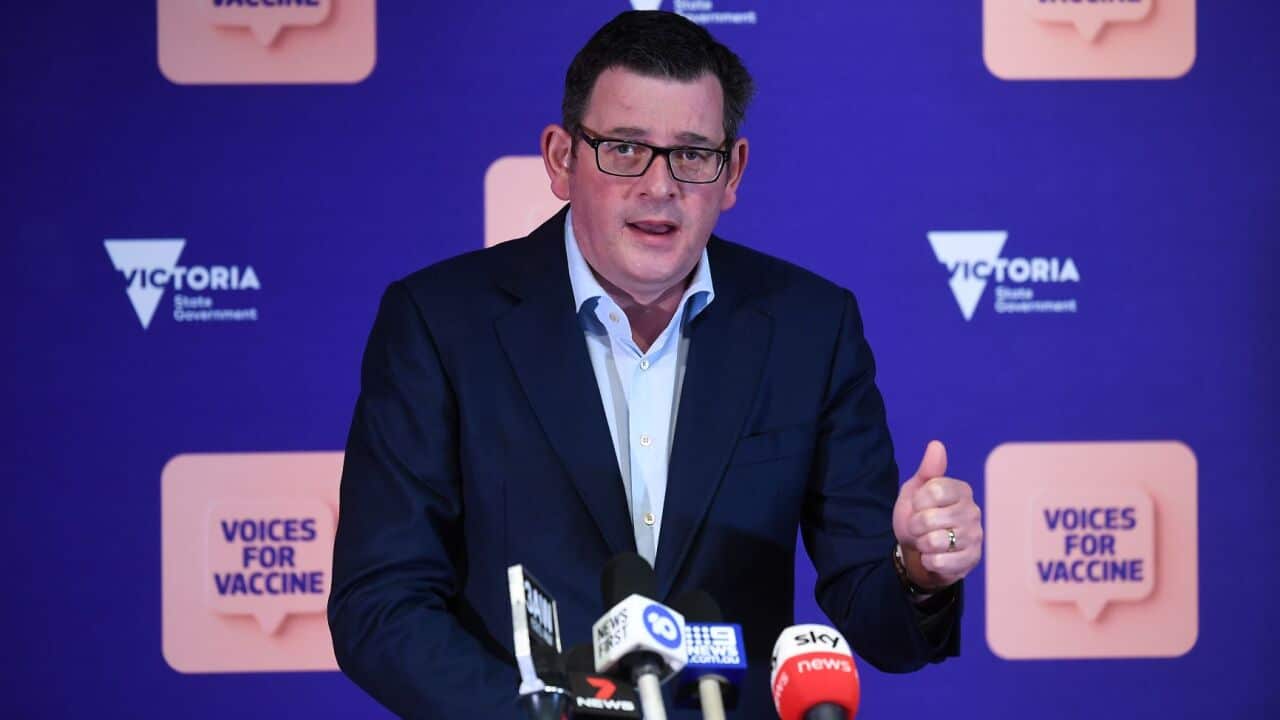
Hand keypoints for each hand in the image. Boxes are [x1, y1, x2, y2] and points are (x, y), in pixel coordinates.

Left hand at [891, 440, 982, 590]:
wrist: (919, 551)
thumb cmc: (918, 517)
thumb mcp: (915, 491)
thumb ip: (927, 471)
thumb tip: (936, 445)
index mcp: (961, 490)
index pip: (935, 490)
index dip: (917, 501)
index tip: (917, 506)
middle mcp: (972, 511)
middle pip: (930, 518)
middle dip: (915, 525)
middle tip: (919, 528)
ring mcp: (974, 537)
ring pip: (934, 541)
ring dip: (921, 544)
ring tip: (926, 542)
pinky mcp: (971, 560)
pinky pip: (939, 562)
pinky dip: (928, 561)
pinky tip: (933, 556)